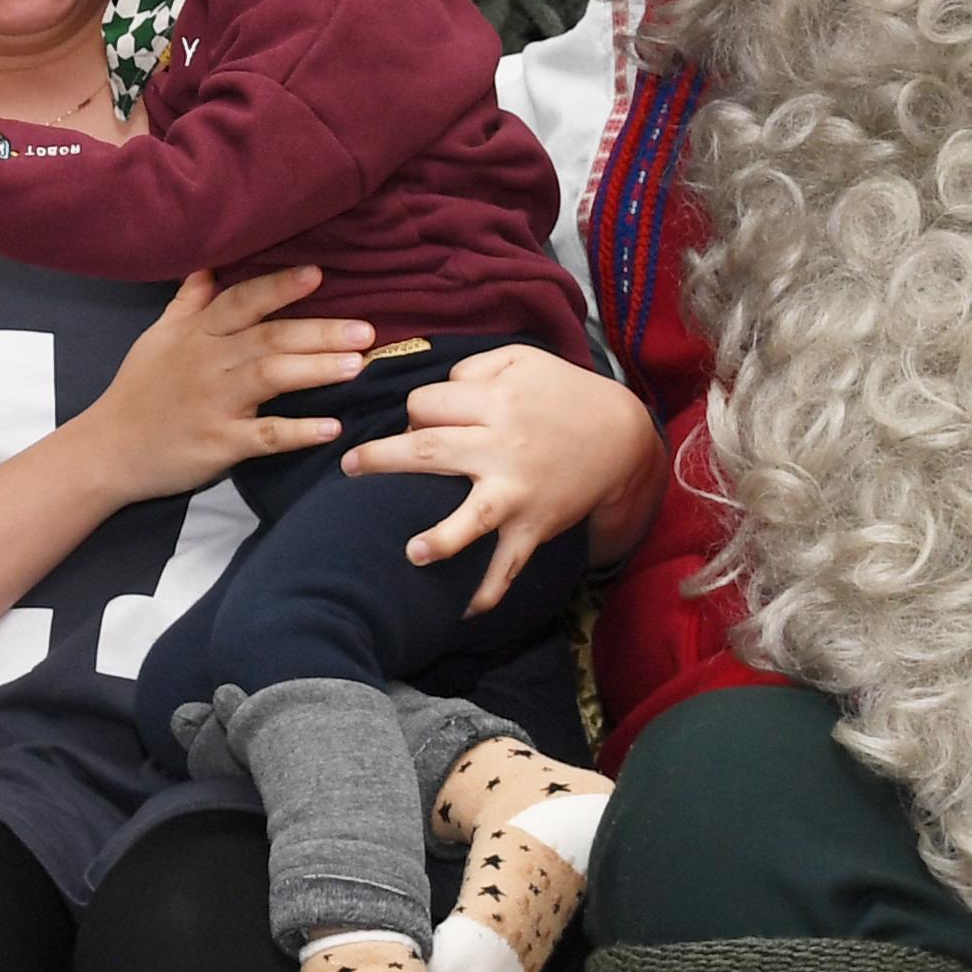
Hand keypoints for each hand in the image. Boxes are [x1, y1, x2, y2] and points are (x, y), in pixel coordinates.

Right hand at [68, 267, 376, 503]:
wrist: (109, 449)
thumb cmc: (139, 390)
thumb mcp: (158, 337)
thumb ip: (189, 300)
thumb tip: (209, 262)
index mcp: (197, 333)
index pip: (242, 301)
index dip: (279, 286)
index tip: (318, 273)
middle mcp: (208, 362)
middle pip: (269, 338)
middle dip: (319, 331)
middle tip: (365, 329)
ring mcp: (214, 404)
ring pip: (270, 378)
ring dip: (316, 371)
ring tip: (357, 365)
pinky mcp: (219, 443)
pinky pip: (265, 436)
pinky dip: (299, 432)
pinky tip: (332, 429)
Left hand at [338, 347, 664, 615]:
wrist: (621, 437)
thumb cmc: (562, 394)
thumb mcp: (520, 360)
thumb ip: (472, 369)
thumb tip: (430, 397)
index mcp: (494, 403)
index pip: (427, 405)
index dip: (414, 411)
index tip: (417, 421)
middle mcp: (501, 447)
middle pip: (429, 451)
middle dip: (382, 459)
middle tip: (349, 466)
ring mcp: (517, 492)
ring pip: (471, 518)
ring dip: (439, 538)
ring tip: (411, 553)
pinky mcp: (533, 527)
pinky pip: (509, 565)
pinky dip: (488, 593)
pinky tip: (462, 611)